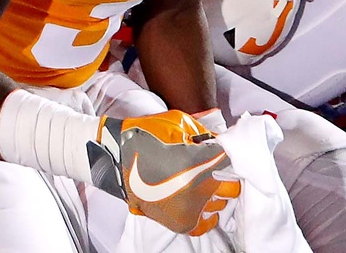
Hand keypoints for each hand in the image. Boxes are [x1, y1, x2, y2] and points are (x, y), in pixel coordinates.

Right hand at [90, 111, 240, 236]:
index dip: (226, 153)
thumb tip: (221, 146)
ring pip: (222, 203)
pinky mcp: (181, 222)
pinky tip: (199, 200)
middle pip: (232, 185)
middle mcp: (197, 188)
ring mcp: (190, 208)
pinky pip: (208, 222)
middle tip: (211, 166)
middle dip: (223, 173)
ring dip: (214, 191)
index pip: (231, 160)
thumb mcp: (176, 122)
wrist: (114, 158)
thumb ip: (204, 133)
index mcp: (198, 162)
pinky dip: (207, 212)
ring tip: (198, 180)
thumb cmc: (143, 136)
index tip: (219, 151)